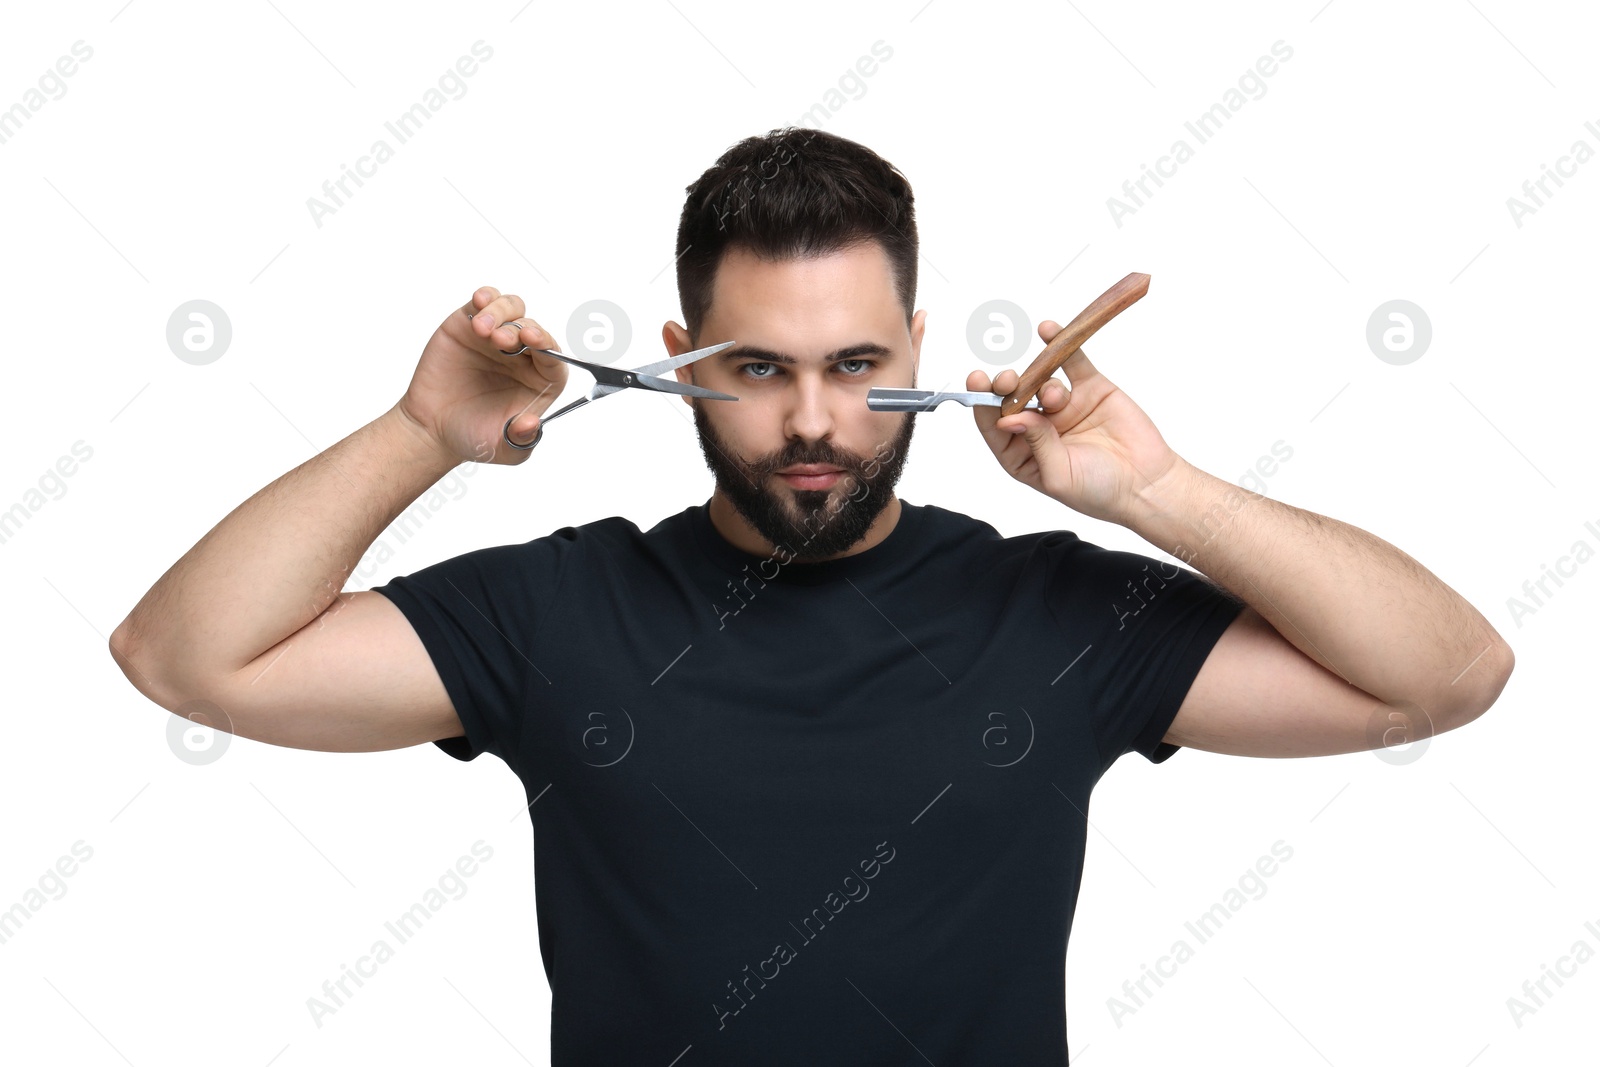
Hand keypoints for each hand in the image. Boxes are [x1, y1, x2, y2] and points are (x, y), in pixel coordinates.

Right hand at [396, 286, 568, 464]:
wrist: (432, 430)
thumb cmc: (474, 439)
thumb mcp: (504, 449)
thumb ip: (521, 440)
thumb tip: (532, 423)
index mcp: (540, 381)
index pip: (553, 357)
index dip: (546, 345)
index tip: (533, 340)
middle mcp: (523, 356)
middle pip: (532, 328)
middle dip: (520, 330)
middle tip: (501, 342)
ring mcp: (495, 338)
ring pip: (511, 309)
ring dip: (501, 314)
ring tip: (482, 330)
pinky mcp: (468, 326)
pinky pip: (483, 303)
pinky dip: (485, 297)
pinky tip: (480, 302)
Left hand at [969, 320, 1183, 525]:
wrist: (1147, 483)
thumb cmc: (1099, 491)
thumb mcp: (1059, 475)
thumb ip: (1036, 444)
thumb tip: (1010, 418)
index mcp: (1023, 454)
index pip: (994, 425)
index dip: (983, 404)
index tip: (977, 383)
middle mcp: (1039, 427)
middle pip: (1012, 398)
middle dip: (1004, 386)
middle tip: (1005, 379)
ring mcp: (1064, 405)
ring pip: (1040, 380)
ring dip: (1040, 380)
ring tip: (1057, 397)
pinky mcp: (1090, 388)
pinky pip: (1071, 362)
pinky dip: (1059, 344)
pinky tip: (1048, 330)